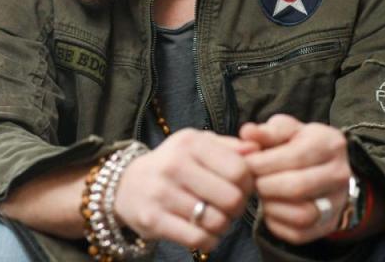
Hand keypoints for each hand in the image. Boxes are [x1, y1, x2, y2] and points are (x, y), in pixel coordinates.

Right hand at [113, 129, 258, 251]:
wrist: (126, 185)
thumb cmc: (173, 164)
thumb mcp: (197, 145)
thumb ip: (229, 147)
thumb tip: (257, 151)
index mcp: (191, 143)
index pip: (239, 169)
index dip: (249, 184)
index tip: (242, 188)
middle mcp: (175, 165)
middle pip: (231, 198)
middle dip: (237, 208)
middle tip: (231, 208)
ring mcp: (162, 193)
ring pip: (216, 221)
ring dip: (223, 225)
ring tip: (217, 218)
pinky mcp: (153, 219)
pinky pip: (198, 239)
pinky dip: (209, 241)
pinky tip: (205, 233)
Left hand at [240, 114, 352, 244]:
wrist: (324, 166)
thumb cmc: (300, 144)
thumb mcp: (286, 130)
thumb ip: (267, 131)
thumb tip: (247, 133)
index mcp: (330, 144)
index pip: (294, 157)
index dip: (263, 162)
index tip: (246, 162)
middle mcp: (340, 174)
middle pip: (296, 187)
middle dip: (264, 184)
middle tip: (251, 180)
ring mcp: (337, 202)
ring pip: (301, 215)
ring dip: (271, 206)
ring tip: (262, 192)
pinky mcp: (328, 225)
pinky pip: (298, 234)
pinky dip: (277, 223)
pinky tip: (270, 206)